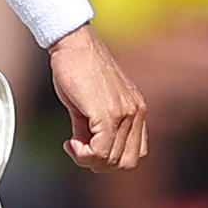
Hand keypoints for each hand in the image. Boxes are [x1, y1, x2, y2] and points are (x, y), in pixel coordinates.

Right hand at [44, 27, 147, 170]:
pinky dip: (83, 154)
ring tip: (74, 144)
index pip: (135, 152)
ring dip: (88, 160)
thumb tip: (84, 147)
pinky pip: (100, 151)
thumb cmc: (78, 66)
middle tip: (80, 151)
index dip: (110, 158)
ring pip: (113, 160)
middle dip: (100, 164)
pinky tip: (71, 142)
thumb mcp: (91, 102)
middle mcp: (136, 112)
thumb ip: (92, 127)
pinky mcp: (108, 113)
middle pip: (127, 162)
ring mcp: (124, 113)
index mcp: (136, 109)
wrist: (73, 43)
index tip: (88, 147)